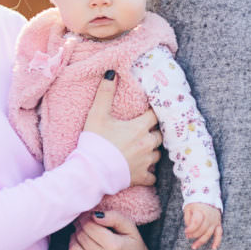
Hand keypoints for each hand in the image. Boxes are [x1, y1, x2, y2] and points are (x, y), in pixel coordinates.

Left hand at [63, 210, 155, 249]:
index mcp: (115, 246)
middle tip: (82, 225)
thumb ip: (115, 217)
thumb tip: (95, 215)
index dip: (85, 218)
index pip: (89, 226)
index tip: (86, 216)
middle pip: (81, 237)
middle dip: (79, 228)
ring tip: (79, 237)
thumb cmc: (135, 249)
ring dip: (73, 241)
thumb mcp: (131, 229)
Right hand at [83, 71, 161, 186]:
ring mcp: (145, 162)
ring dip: (152, 150)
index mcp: (139, 128)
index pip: (154, 116)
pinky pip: (152, 175)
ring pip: (157, 154)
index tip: (148, 112)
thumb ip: (105, 93)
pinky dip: (149, 172)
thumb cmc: (95, 142)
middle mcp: (146, 144)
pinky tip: (142, 168)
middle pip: (159, 135)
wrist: (91, 171)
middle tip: (145, 131)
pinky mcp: (141, 177)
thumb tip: (111, 72)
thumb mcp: (97, 114)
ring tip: (143, 148)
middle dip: (153, 132)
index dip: (152, 113)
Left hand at [183, 202, 222, 249]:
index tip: (185, 231)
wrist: (208, 198)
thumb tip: (188, 230)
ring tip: (194, 247)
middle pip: (202, 229)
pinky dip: (217, 241)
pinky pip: (219, 234)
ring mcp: (215, 220)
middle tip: (188, 236)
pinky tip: (213, 248)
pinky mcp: (218, 223)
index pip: (196, 222)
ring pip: (209, 234)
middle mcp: (210, 216)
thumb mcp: (188, 208)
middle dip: (194, 235)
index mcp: (201, 210)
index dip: (190, 229)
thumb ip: (187, 218)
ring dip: (201, 241)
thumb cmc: (196, 204)